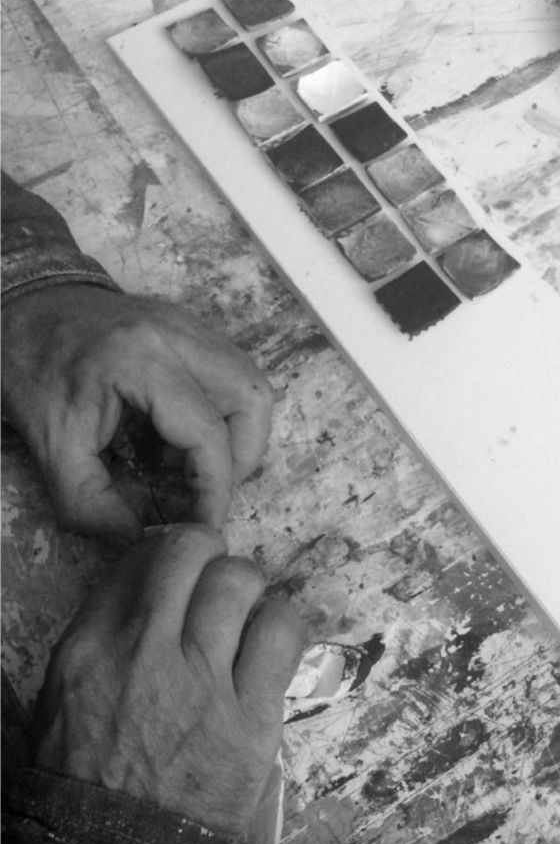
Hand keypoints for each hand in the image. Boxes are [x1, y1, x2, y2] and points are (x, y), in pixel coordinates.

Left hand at [0, 284, 273, 543]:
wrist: (18, 304)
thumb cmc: (28, 366)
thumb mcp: (49, 444)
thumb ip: (91, 502)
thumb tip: (137, 539)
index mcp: (139, 360)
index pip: (207, 431)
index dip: (214, 488)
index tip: (204, 524)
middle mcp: (178, 336)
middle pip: (253, 398)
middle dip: (241, 456)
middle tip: (206, 486)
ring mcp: (191, 326)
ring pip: (253, 383)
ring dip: (239, 433)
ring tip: (193, 460)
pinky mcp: (193, 329)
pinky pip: (233, 373)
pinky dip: (223, 411)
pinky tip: (182, 432)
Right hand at [31, 524, 302, 841]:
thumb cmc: (92, 775)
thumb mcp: (70, 695)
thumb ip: (108, 630)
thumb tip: (153, 579)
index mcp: (92, 647)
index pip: (143, 557)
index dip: (171, 551)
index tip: (184, 564)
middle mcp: (146, 652)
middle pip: (194, 552)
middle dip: (211, 554)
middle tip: (216, 579)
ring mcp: (203, 682)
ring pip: (241, 581)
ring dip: (248, 589)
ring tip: (244, 615)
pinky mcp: (252, 715)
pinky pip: (282, 632)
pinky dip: (280, 625)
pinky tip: (269, 643)